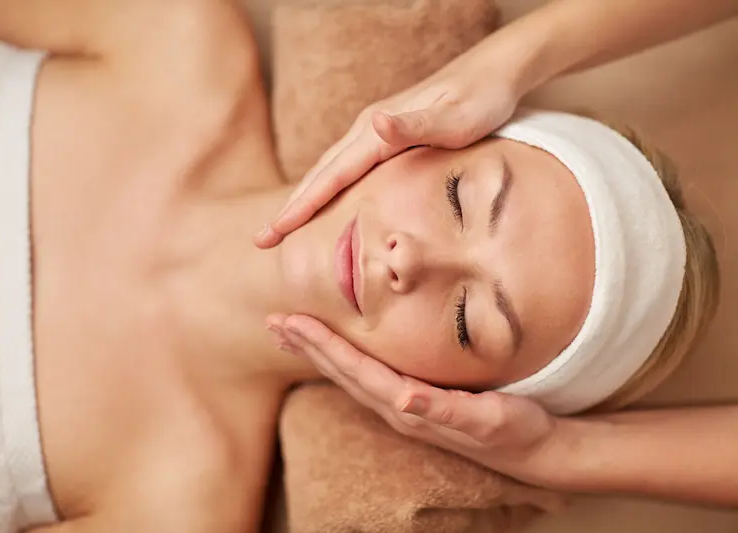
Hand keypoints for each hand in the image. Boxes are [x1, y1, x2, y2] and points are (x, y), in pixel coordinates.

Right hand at [254, 41, 522, 248]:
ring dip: (303, 199)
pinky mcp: (385, 136)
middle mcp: (368, 129)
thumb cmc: (482, 99)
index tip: (274, 232)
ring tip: (282, 225)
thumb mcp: (457, 117)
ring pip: (328, 170)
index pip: (330, 176)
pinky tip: (324, 201)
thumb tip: (374, 123)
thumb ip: (415, 125)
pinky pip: (344, 167)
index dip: (301, 206)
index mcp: (377, 131)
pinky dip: (325, 188)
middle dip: (289, 208)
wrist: (496, 70)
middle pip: (319, 174)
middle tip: (261, 239)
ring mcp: (374, 131)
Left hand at [267, 314, 571, 485]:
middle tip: (274, 322)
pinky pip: (367, 378)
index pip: (356, 371)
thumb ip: (445, 410)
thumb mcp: (486, 418)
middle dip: (308, 346)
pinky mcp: (413, 404)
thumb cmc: (513, 428)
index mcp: (409, 406)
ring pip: (349, 377)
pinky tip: (335, 351)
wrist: (531, 451)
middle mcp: (398, 408)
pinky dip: (343, 360)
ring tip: (291, 333)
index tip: (293, 323)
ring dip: (318, 353)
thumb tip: (407, 398)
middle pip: (343, 373)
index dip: (324, 346)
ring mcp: (403, 408)